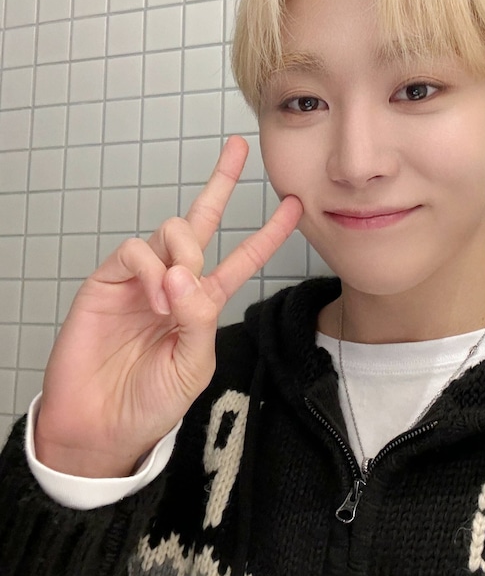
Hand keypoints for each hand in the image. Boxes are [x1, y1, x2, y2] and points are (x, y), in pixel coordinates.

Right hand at [35, 136, 302, 477]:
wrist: (99, 426)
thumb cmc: (150, 402)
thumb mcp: (192, 366)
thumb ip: (199, 318)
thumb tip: (185, 272)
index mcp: (204, 302)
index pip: (242, 259)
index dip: (268, 233)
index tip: (294, 205)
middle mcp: (175, 282)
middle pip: (202, 221)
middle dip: (220, 183)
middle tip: (238, 149)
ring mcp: (142, 278)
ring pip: (171, 230)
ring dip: (183, 255)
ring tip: (173, 298)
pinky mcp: (109, 280)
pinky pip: (135, 249)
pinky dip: (150, 268)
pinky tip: (155, 297)